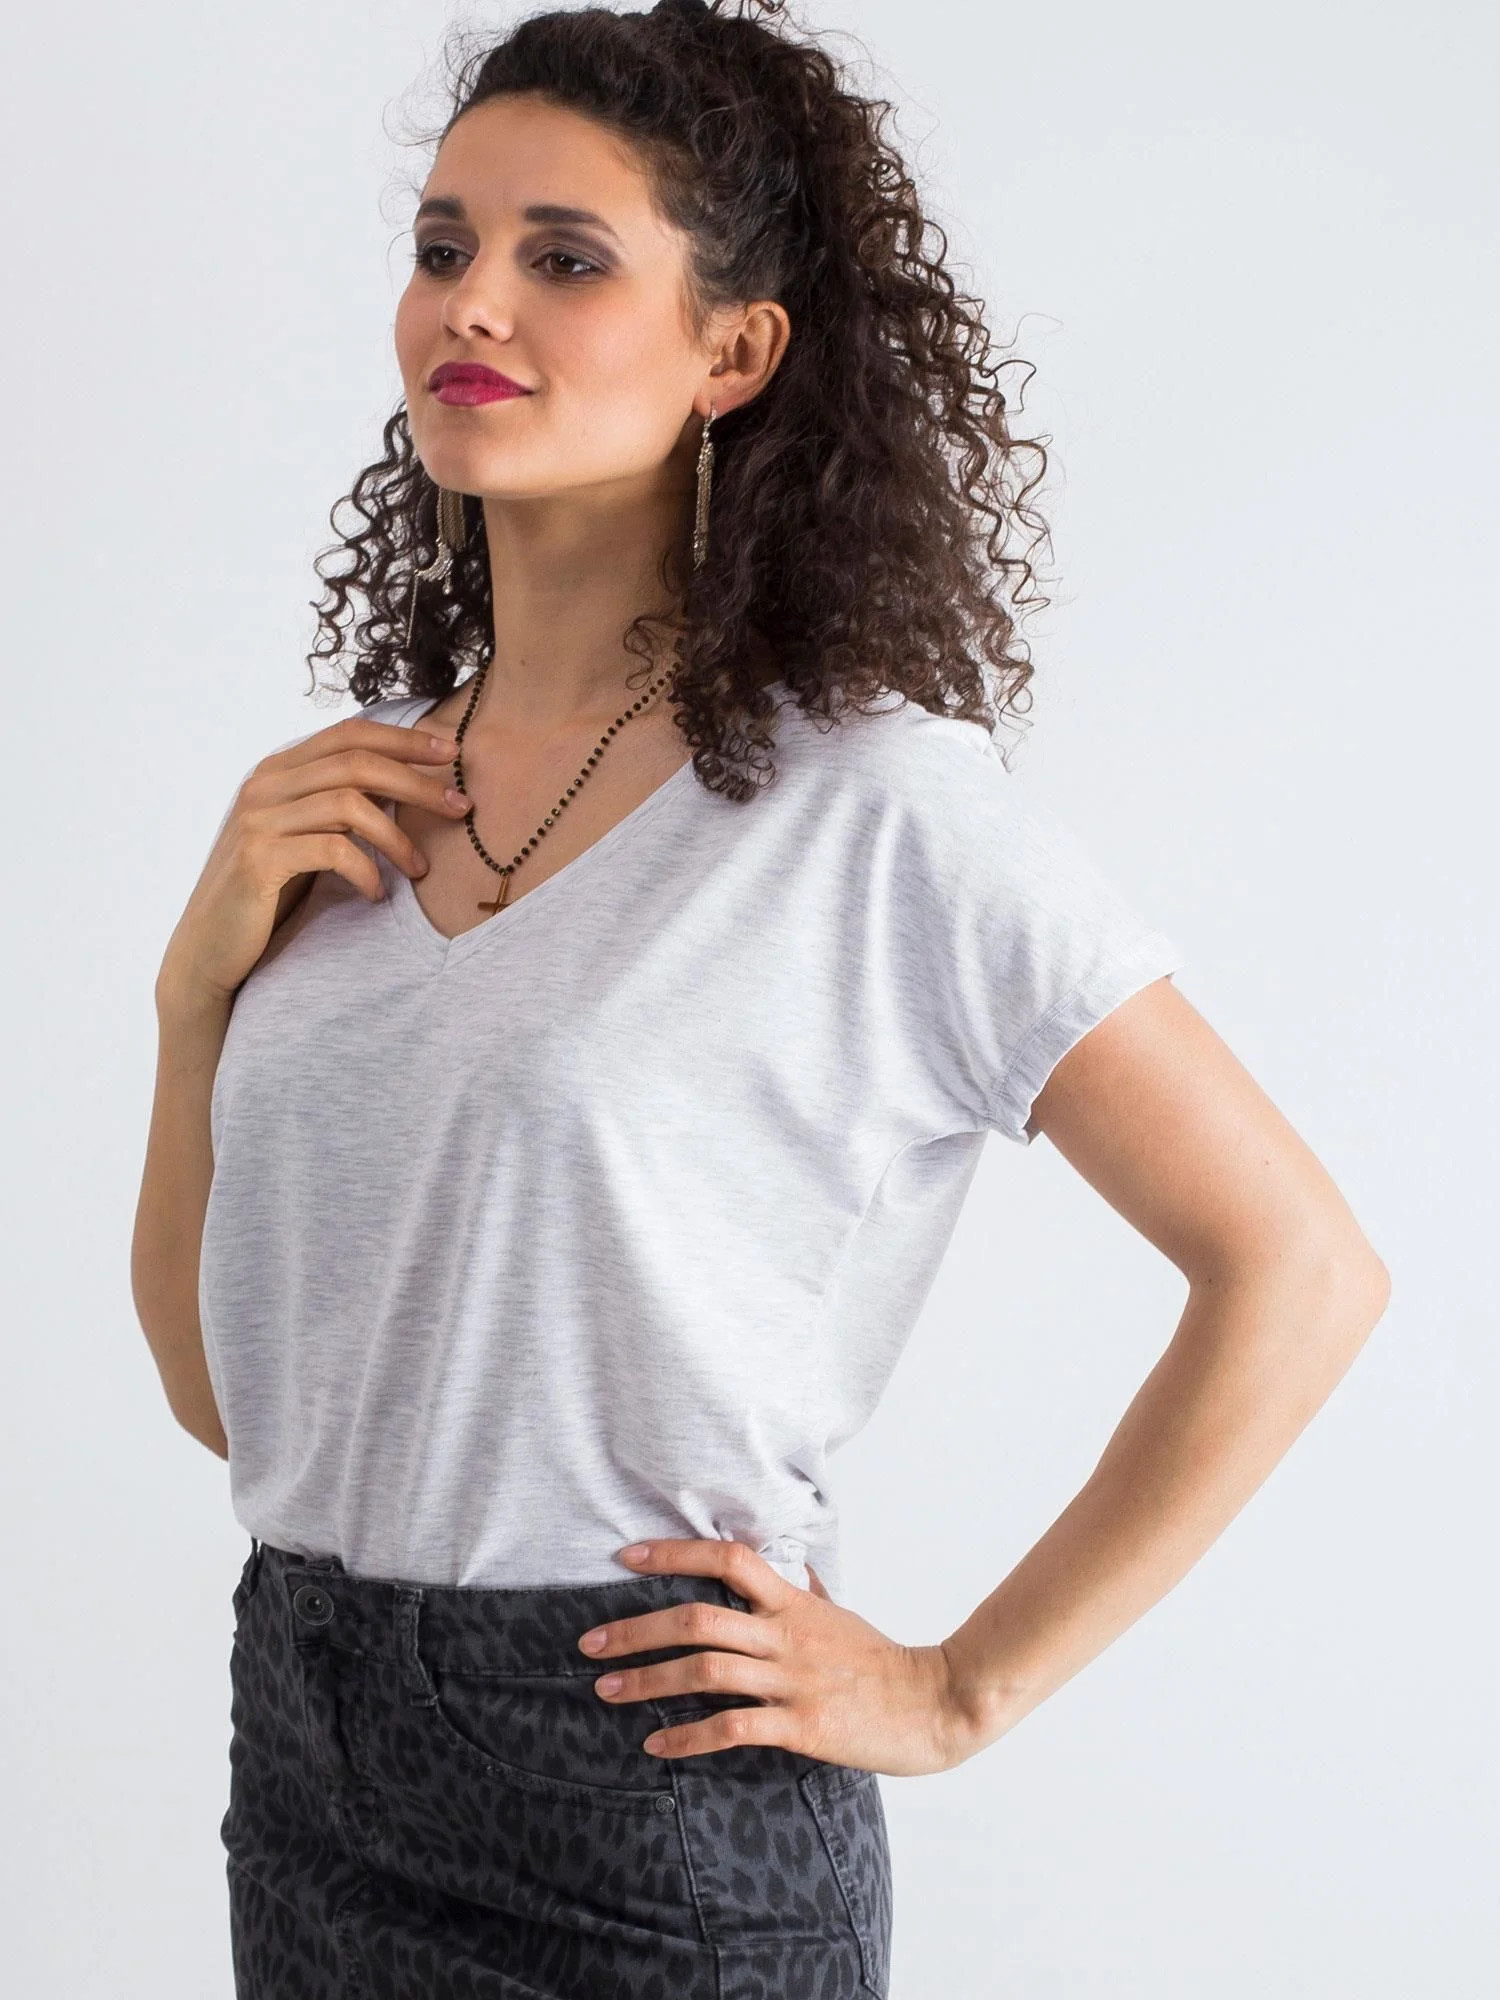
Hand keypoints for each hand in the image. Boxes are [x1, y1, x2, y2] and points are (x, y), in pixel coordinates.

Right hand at [157, 714, 472, 1009]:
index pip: (349, 733)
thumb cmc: (269, 892)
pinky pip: (333, 849)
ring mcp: (258, 819)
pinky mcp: (258, 858)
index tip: (452, 753)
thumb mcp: (306, 836)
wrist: (210, 946)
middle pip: (357, 762)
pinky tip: (378, 894)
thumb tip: (408, 783)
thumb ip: (338, 804)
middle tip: (462, 807)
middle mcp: (264, 784)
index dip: (404, 739)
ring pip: (349, 803)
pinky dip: (366, 870)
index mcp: (278, 769)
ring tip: (422, 869)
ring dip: (398, 836)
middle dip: (418, 782)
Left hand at [575, 1537, 977, 1774]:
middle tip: (590, 1642)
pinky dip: (688, 1736)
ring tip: (607, 1691)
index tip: (626, 1557)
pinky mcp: (801, 1725)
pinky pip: (733, 1728)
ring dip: (648, 1680)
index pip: (728, 1560)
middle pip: (699, 1619)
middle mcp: (787, 1635)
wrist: (934, 1703)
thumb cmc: (883, 1661)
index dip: (674, 1553)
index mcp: (794, 1602)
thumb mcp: (840, 1615)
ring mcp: (793, 1681)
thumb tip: (789, 1574)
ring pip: (707, 1671)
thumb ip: (806, 1595)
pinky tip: (656, 1744)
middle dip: (637, 1629)